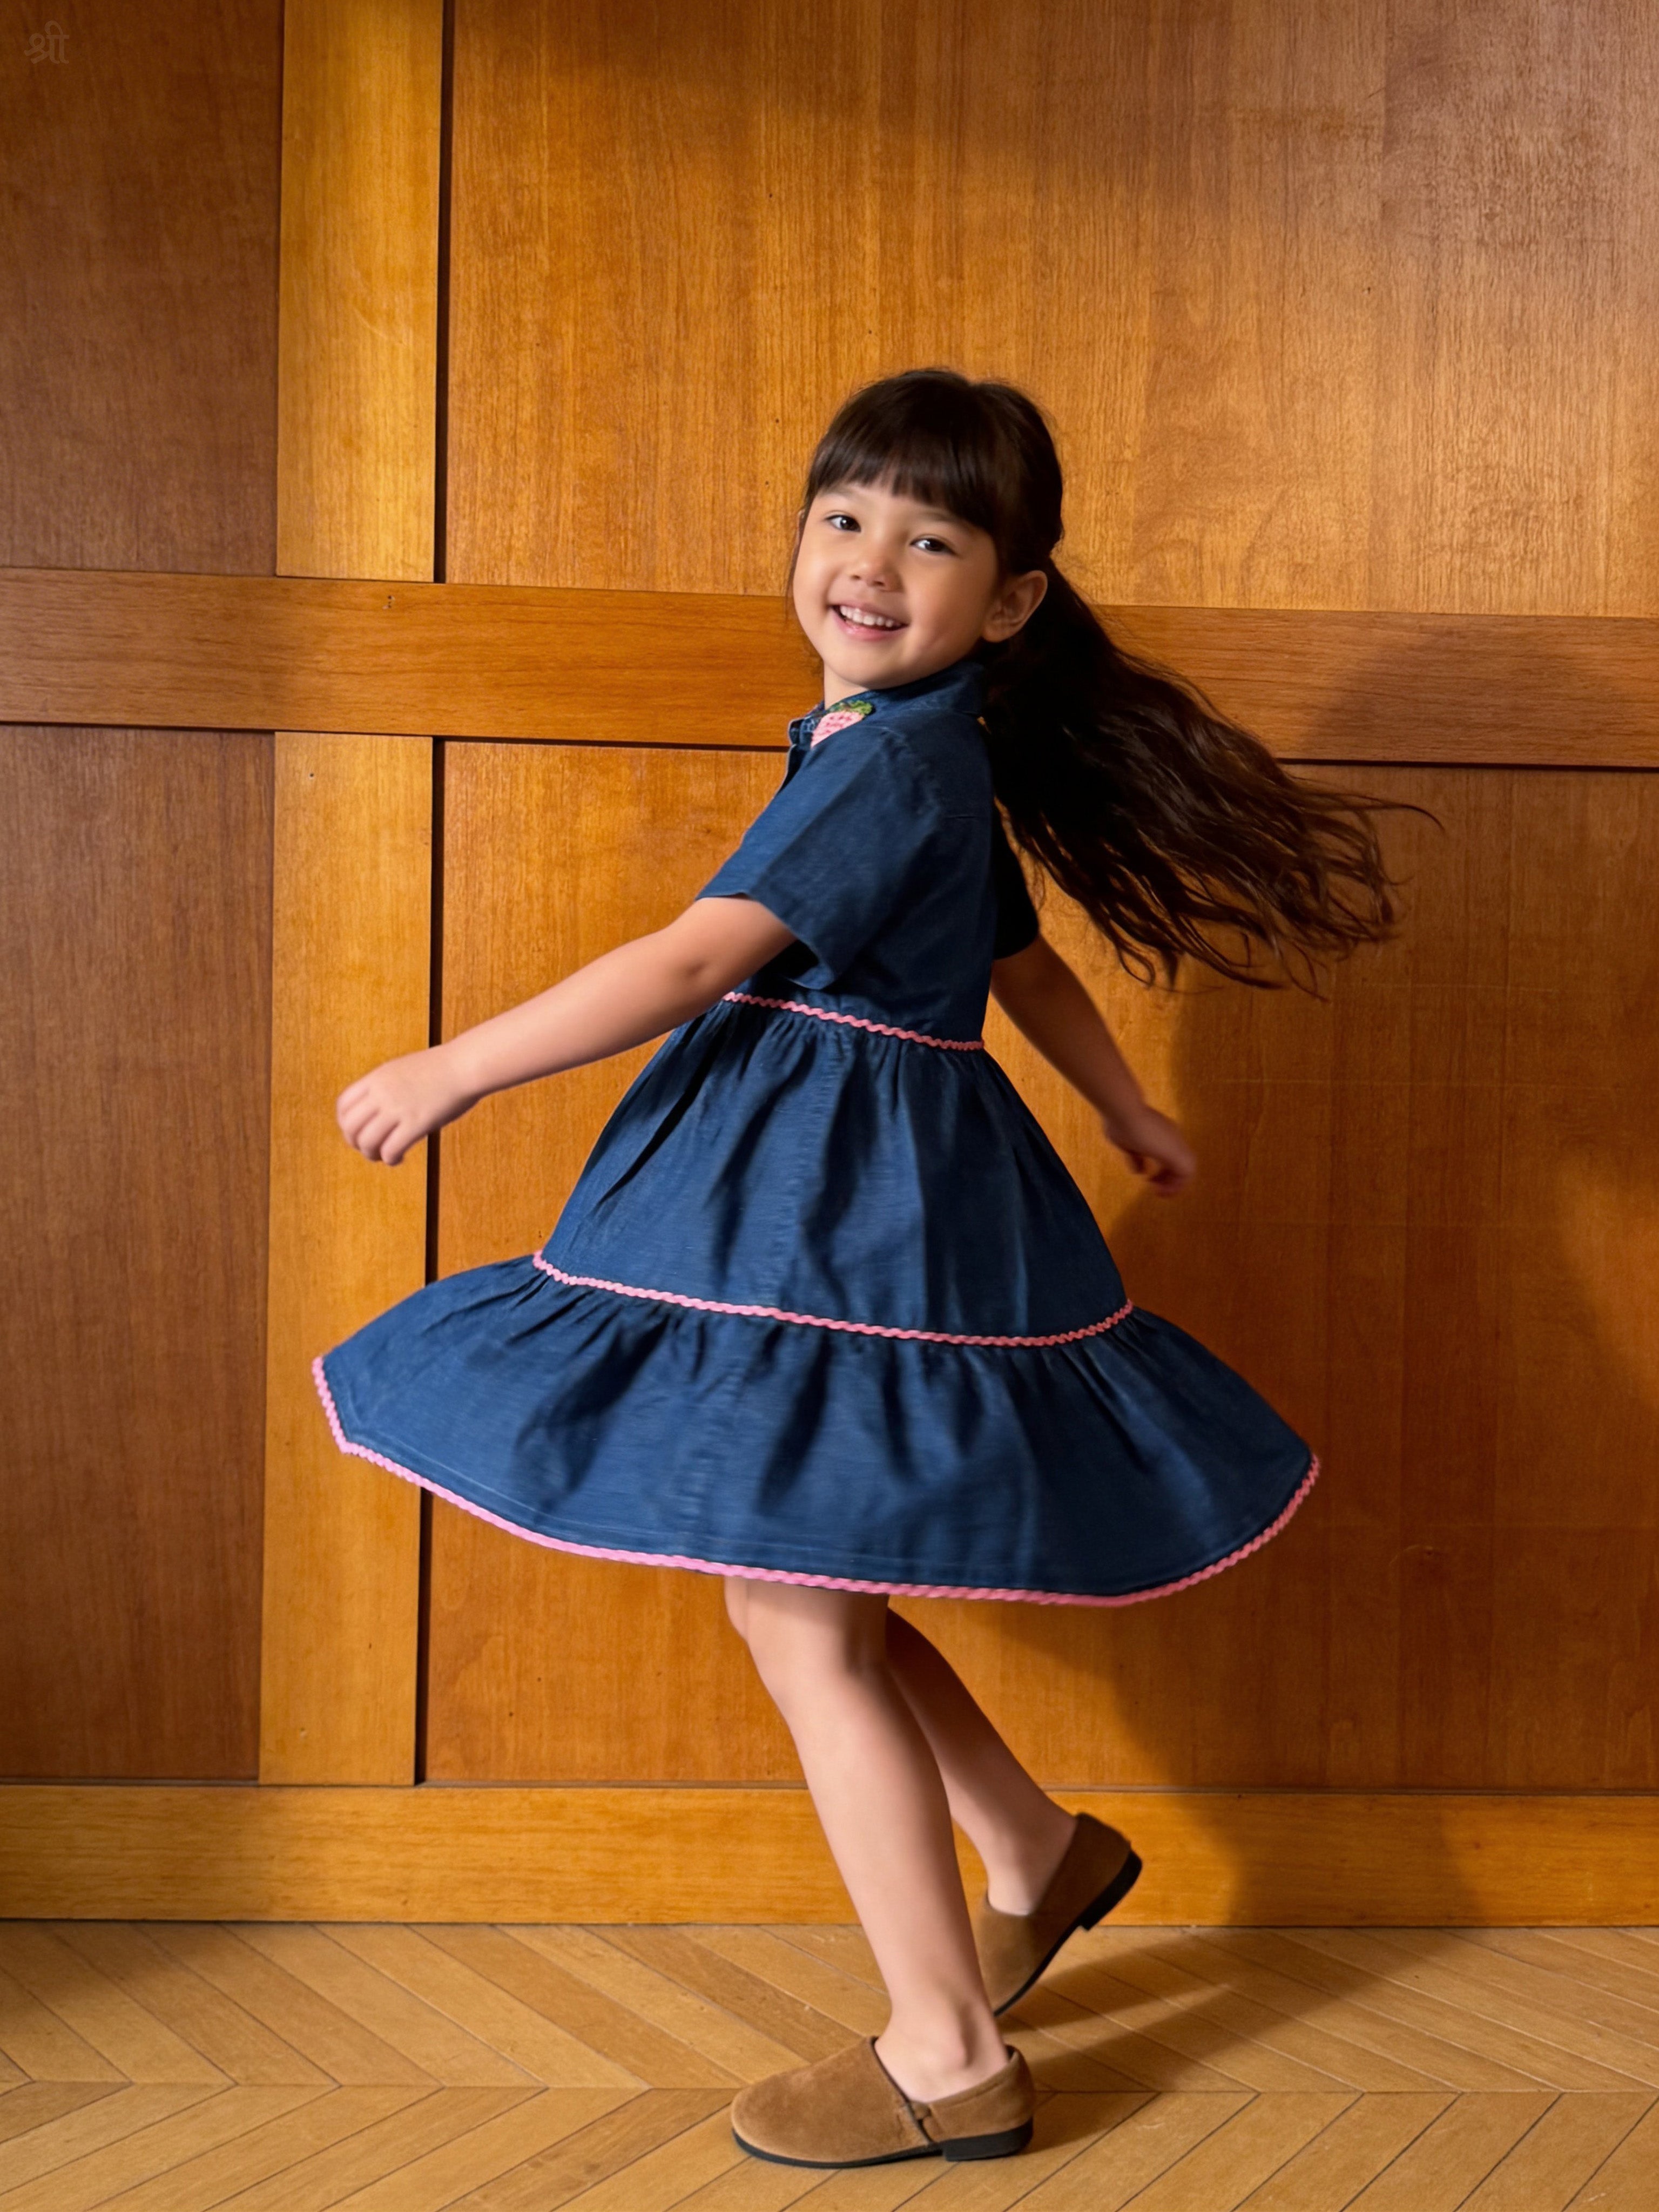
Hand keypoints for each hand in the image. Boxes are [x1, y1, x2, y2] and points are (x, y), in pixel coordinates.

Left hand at [337, 1045, 477, 1165]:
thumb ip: (386, 1087)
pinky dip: (390, 1159)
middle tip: (369, 1149)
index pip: (343, 1105)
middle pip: (351, 1126)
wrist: (465, 1066)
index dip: (345, 1124)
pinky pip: (391, 1149)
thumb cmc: (441, 1068)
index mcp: (377, 1078)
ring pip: (367, 1141)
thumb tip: (378, 1109)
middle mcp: (382, 1093)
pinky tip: (399, 1158)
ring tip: (383, 1156)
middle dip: (355, 1143)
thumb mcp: (402, 1070)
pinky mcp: (416, 1123)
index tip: (357, 1132)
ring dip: (371, 1154)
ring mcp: (398, 1108)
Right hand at [1101, 1100, 1194, 1196]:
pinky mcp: (1177, 1153)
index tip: (1148, 1177)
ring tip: (1159, 1192)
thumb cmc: (1119, 1122)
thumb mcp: (1126, 1144)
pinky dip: (1176, 1186)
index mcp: (1160, 1132)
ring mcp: (1176, 1144)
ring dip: (1174, 1184)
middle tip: (1154, 1187)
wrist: (1124, 1112)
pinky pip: (1186, 1174)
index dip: (1161, 1169)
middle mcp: (1171, 1137)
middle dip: (1168, 1178)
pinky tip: (1160, 1191)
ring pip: (1186, 1169)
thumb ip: (1135, 1157)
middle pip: (1179, 1162)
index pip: (1168, 1154)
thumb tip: (1140, 1171)